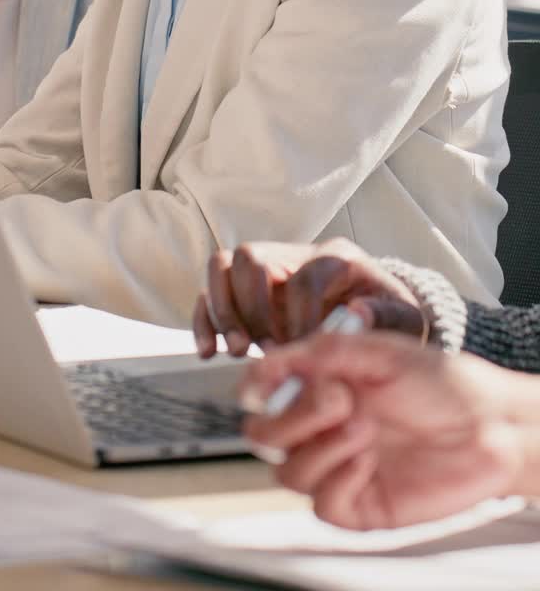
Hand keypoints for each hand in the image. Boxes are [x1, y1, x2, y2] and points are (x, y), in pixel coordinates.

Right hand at [194, 238, 424, 357]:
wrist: (375, 316)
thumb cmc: (387, 317)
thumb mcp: (403, 318)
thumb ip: (384, 318)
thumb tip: (356, 315)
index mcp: (334, 257)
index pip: (304, 277)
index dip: (299, 317)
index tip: (302, 352)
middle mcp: (293, 255)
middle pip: (252, 258)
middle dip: (253, 308)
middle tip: (264, 350)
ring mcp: (266, 270)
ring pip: (223, 266)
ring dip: (223, 310)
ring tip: (237, 351)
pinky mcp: (245, 291)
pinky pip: (210, 292)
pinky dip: (205, 319)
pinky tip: (209, 351)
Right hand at [241, 332, 530, 528]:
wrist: (490, 424)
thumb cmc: (440, 382)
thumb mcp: (379, 351)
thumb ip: (320, 352)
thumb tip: (265, 363)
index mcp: (321, 384)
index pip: (263, 392)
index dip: (257, 388)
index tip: (264, 383)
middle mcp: (323, 427)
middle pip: (264, 437)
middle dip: (290, 417)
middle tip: (337, 398)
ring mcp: (339, 467)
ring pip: (288, 472)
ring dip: (319, 446)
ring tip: (364, 426)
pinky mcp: (360, 505)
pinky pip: (322, 504)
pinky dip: (336, 479)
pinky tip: (367, 460)